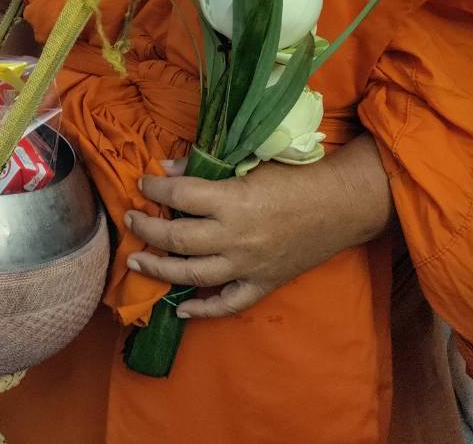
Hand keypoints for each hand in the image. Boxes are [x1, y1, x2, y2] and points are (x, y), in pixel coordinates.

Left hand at [124, 138, 390, 318]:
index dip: (155, 189)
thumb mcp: (248, 165)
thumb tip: (165, 168)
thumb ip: (205, 168)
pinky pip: (227, 303)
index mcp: (233, 201)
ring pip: (192, 273)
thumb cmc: (295, 178)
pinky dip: (203, 309)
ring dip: (159, 268)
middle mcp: (236, 237)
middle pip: (178, 238)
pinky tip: (180, 308)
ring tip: (136, 260)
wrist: (341, 205)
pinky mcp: (263, 283)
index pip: (179, 196)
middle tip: (130, 219)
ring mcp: (248, 265)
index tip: (142, 184)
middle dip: (147, 228)